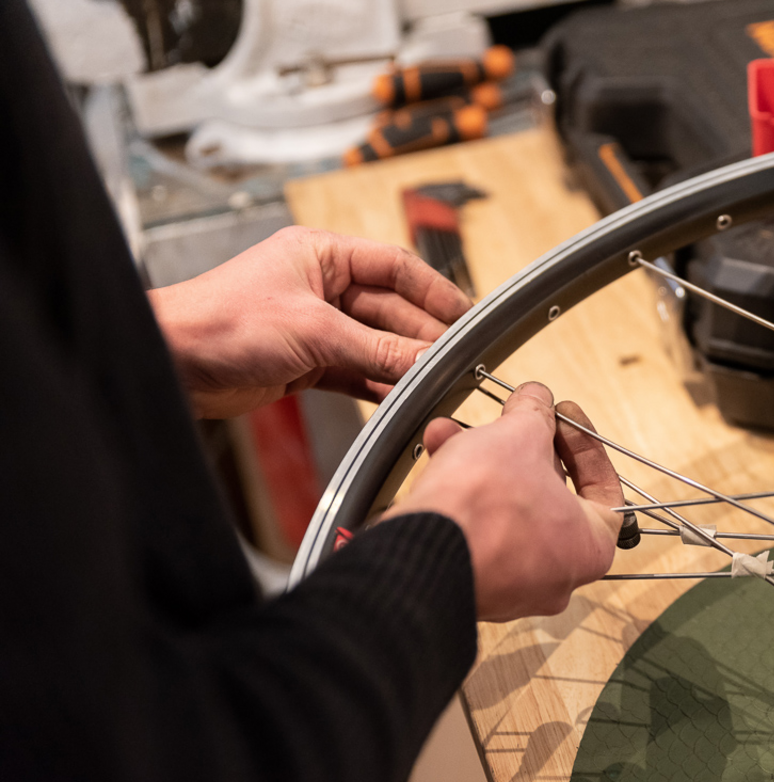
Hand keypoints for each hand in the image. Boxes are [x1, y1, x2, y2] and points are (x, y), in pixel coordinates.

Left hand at [148, 226, 471, 418]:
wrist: (172, 364)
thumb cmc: (220, 322)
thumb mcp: (313, 331)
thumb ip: (376, 348)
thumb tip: (425, 360)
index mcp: (322, 255)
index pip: (396, 267)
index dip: (434, 290)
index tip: (466, 315)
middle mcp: (321, 286)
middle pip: (390, 309)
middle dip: (421, 336)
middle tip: (454, 360)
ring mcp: (314, 325)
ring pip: (375, 343)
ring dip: (402, 363)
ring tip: (435, 382)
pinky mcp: (306, 361)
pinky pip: (356, 370)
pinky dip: (378, 385)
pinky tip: (401, 398)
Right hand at [386, 383, 623, 620]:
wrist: (418, 553)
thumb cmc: (485, 511)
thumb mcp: (519, 437)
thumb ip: (534, 414)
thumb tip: (536, 400)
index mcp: (589, 547)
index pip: (604, 491)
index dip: (584, 446)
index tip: (563, 420)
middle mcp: (555, 574)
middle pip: (548, 496)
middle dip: (520, 448)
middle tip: (512, 420)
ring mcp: (511, 584)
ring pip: (504, 510)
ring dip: (482, 463)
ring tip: (457, 433)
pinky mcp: (470, 581)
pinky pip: (475, 529)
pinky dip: (461, 494)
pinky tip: (439, 455)